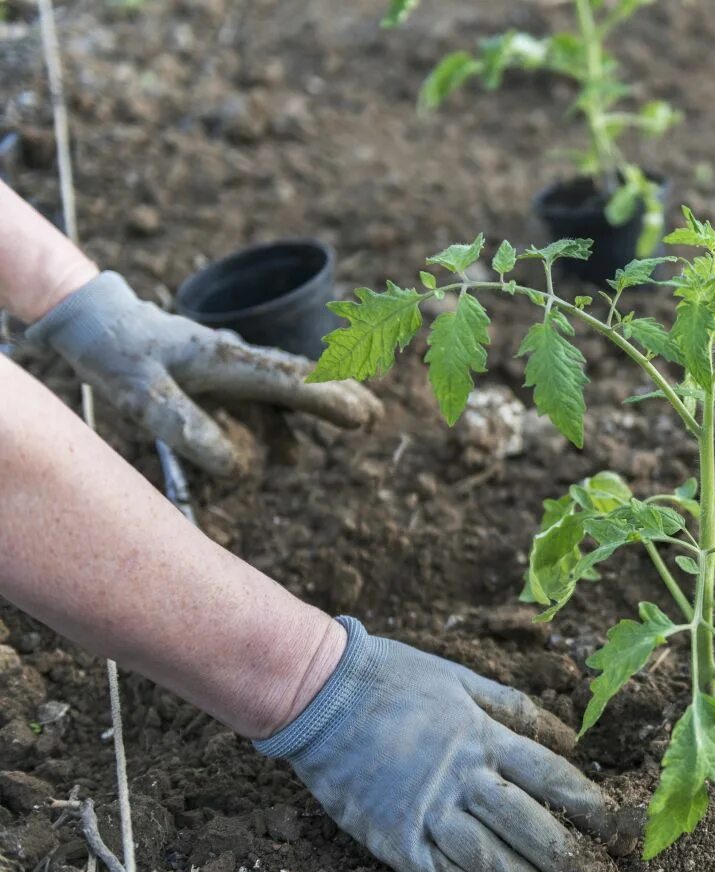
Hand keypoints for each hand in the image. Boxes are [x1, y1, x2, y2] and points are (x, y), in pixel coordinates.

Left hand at [25, 271, 380, 475]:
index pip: (288, 383)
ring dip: (319, 403)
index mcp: (226, 361)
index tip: (361, 416)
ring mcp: (230, 364)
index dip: (328, 400)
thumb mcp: (140, 394)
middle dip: (341, 392)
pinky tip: (289, 446)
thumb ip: (186, 427)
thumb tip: (237, 466)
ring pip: (285, 385)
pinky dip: (286, 411)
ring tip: (359, 419)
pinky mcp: (219, 372)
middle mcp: (237, 359)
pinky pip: (261, 394)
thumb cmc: (117, 354)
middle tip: (376, 414)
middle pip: (300, 377)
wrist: (96, 320)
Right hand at [254, 617, 631, 871]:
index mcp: (486, 736)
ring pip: (492, 861)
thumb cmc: (396, 679)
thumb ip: (519, 711)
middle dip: (573, 865)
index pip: (555, 780)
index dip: (593, 810)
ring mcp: (427, 811)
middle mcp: (464, 777)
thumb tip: (569, 739)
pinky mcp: (393, 839)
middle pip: (532, 828)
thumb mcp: (465, 680)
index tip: (621, 836)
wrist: (320, 694)